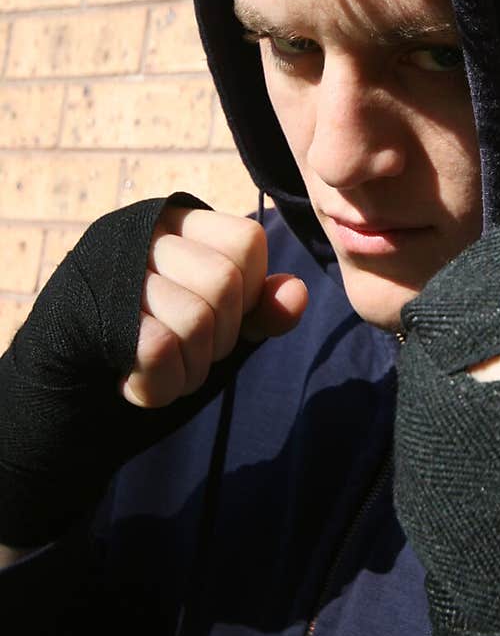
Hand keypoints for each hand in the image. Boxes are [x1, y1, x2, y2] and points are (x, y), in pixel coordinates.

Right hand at [0, 193, 305, 547]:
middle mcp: (137, 232)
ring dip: (188, 368)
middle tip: (180, 355)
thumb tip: (296, 292)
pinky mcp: (89, 314)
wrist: (67, 412)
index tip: (212, 325)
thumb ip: (259, 314)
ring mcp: (108, 269)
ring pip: (196, 316)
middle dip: (217, 340)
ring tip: (156, 370)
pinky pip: (159, 348)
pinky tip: (134, 384)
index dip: (246, 297)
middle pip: (224, 282)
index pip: (246, 241)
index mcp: (173, 223)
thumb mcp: (216, 336)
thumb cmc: (147, 362)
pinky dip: (160, 385)